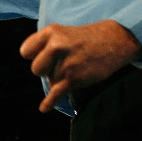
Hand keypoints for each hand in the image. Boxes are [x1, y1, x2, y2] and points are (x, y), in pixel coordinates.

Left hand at [19, 20, 141, 112]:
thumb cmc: (88, 38)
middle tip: (65, 63)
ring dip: (61, 79)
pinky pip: (56, 93)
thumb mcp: (63, 32)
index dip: (34, 56)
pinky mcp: (74, 77)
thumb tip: (37, 65)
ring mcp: (65, 62)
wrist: (115, 40)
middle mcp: (55, 46)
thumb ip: (46, 45)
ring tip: (77, 67)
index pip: (26, 51)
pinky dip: (50, 102)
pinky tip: (44, 108)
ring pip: (51, 81)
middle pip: (36, 69)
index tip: (45, 57)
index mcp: (50, 32)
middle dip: (48, 70)